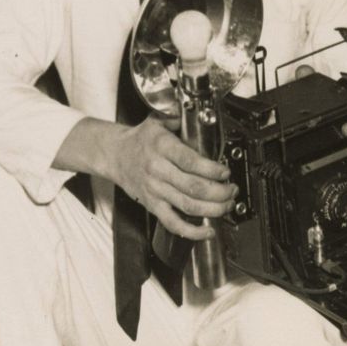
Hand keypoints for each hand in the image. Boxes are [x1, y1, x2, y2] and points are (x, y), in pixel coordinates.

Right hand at [104, 119, 236, 240]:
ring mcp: (154, 190)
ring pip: (188, 206)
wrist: (114, 154)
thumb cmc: (140, 139)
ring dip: (214, 209)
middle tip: (232, 190)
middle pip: (194, 188)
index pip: (190, 162)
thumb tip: (200, 114)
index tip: (226, 172)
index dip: (213, 170)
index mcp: (161, 147)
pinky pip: (172, 223)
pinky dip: (192, 231)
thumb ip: (179, 118)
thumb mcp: (158, 120)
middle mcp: (158, 170)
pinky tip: (208, 231)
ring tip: (227, 205)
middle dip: (220, 192)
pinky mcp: (152, 205)